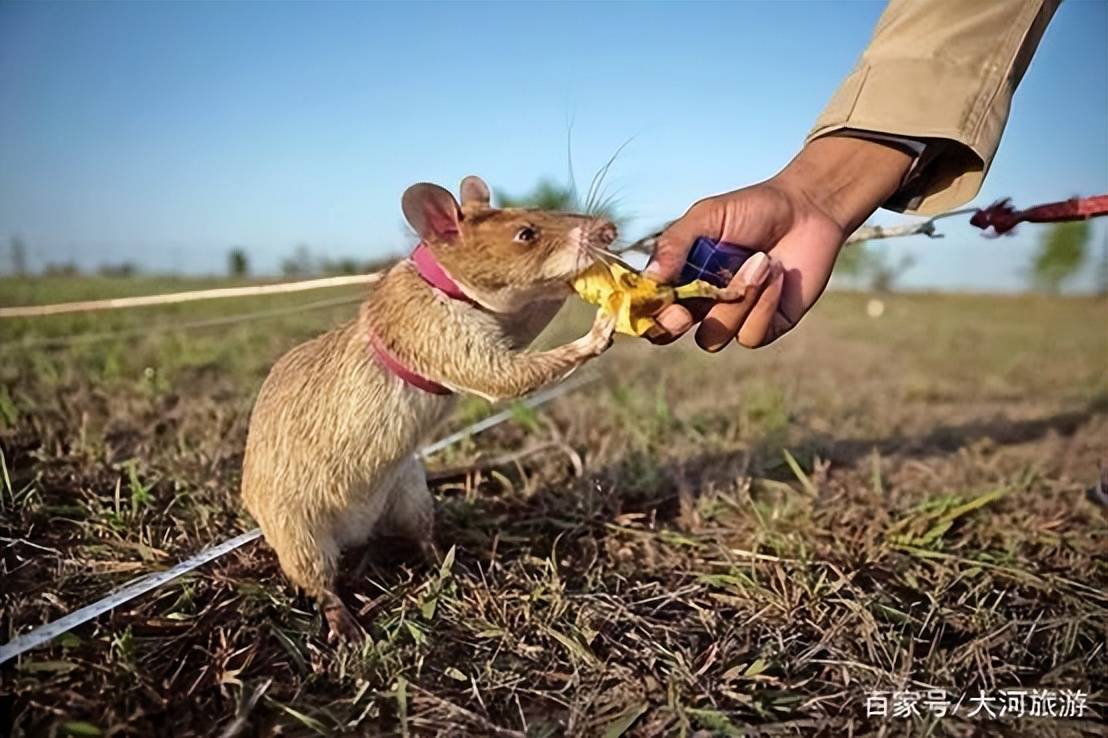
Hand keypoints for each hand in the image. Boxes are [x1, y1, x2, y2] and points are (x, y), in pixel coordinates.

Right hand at [645, 136, 913, 349]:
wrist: (808, 209)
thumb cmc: (752, 209)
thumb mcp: (706, 216)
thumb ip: (675, 244)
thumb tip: (651, 278)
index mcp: (679, 277)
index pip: (650, 307)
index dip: (649, 313)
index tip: (662, 302)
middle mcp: (701, 303)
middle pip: (668, 335)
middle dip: (672, 327)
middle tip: (684, 312)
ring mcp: (733, 318)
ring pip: (713, 337)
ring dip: (735, 302)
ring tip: (761, 261)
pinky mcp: (766, 327)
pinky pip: (750, 336)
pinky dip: (763, 304)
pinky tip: (778, 274)